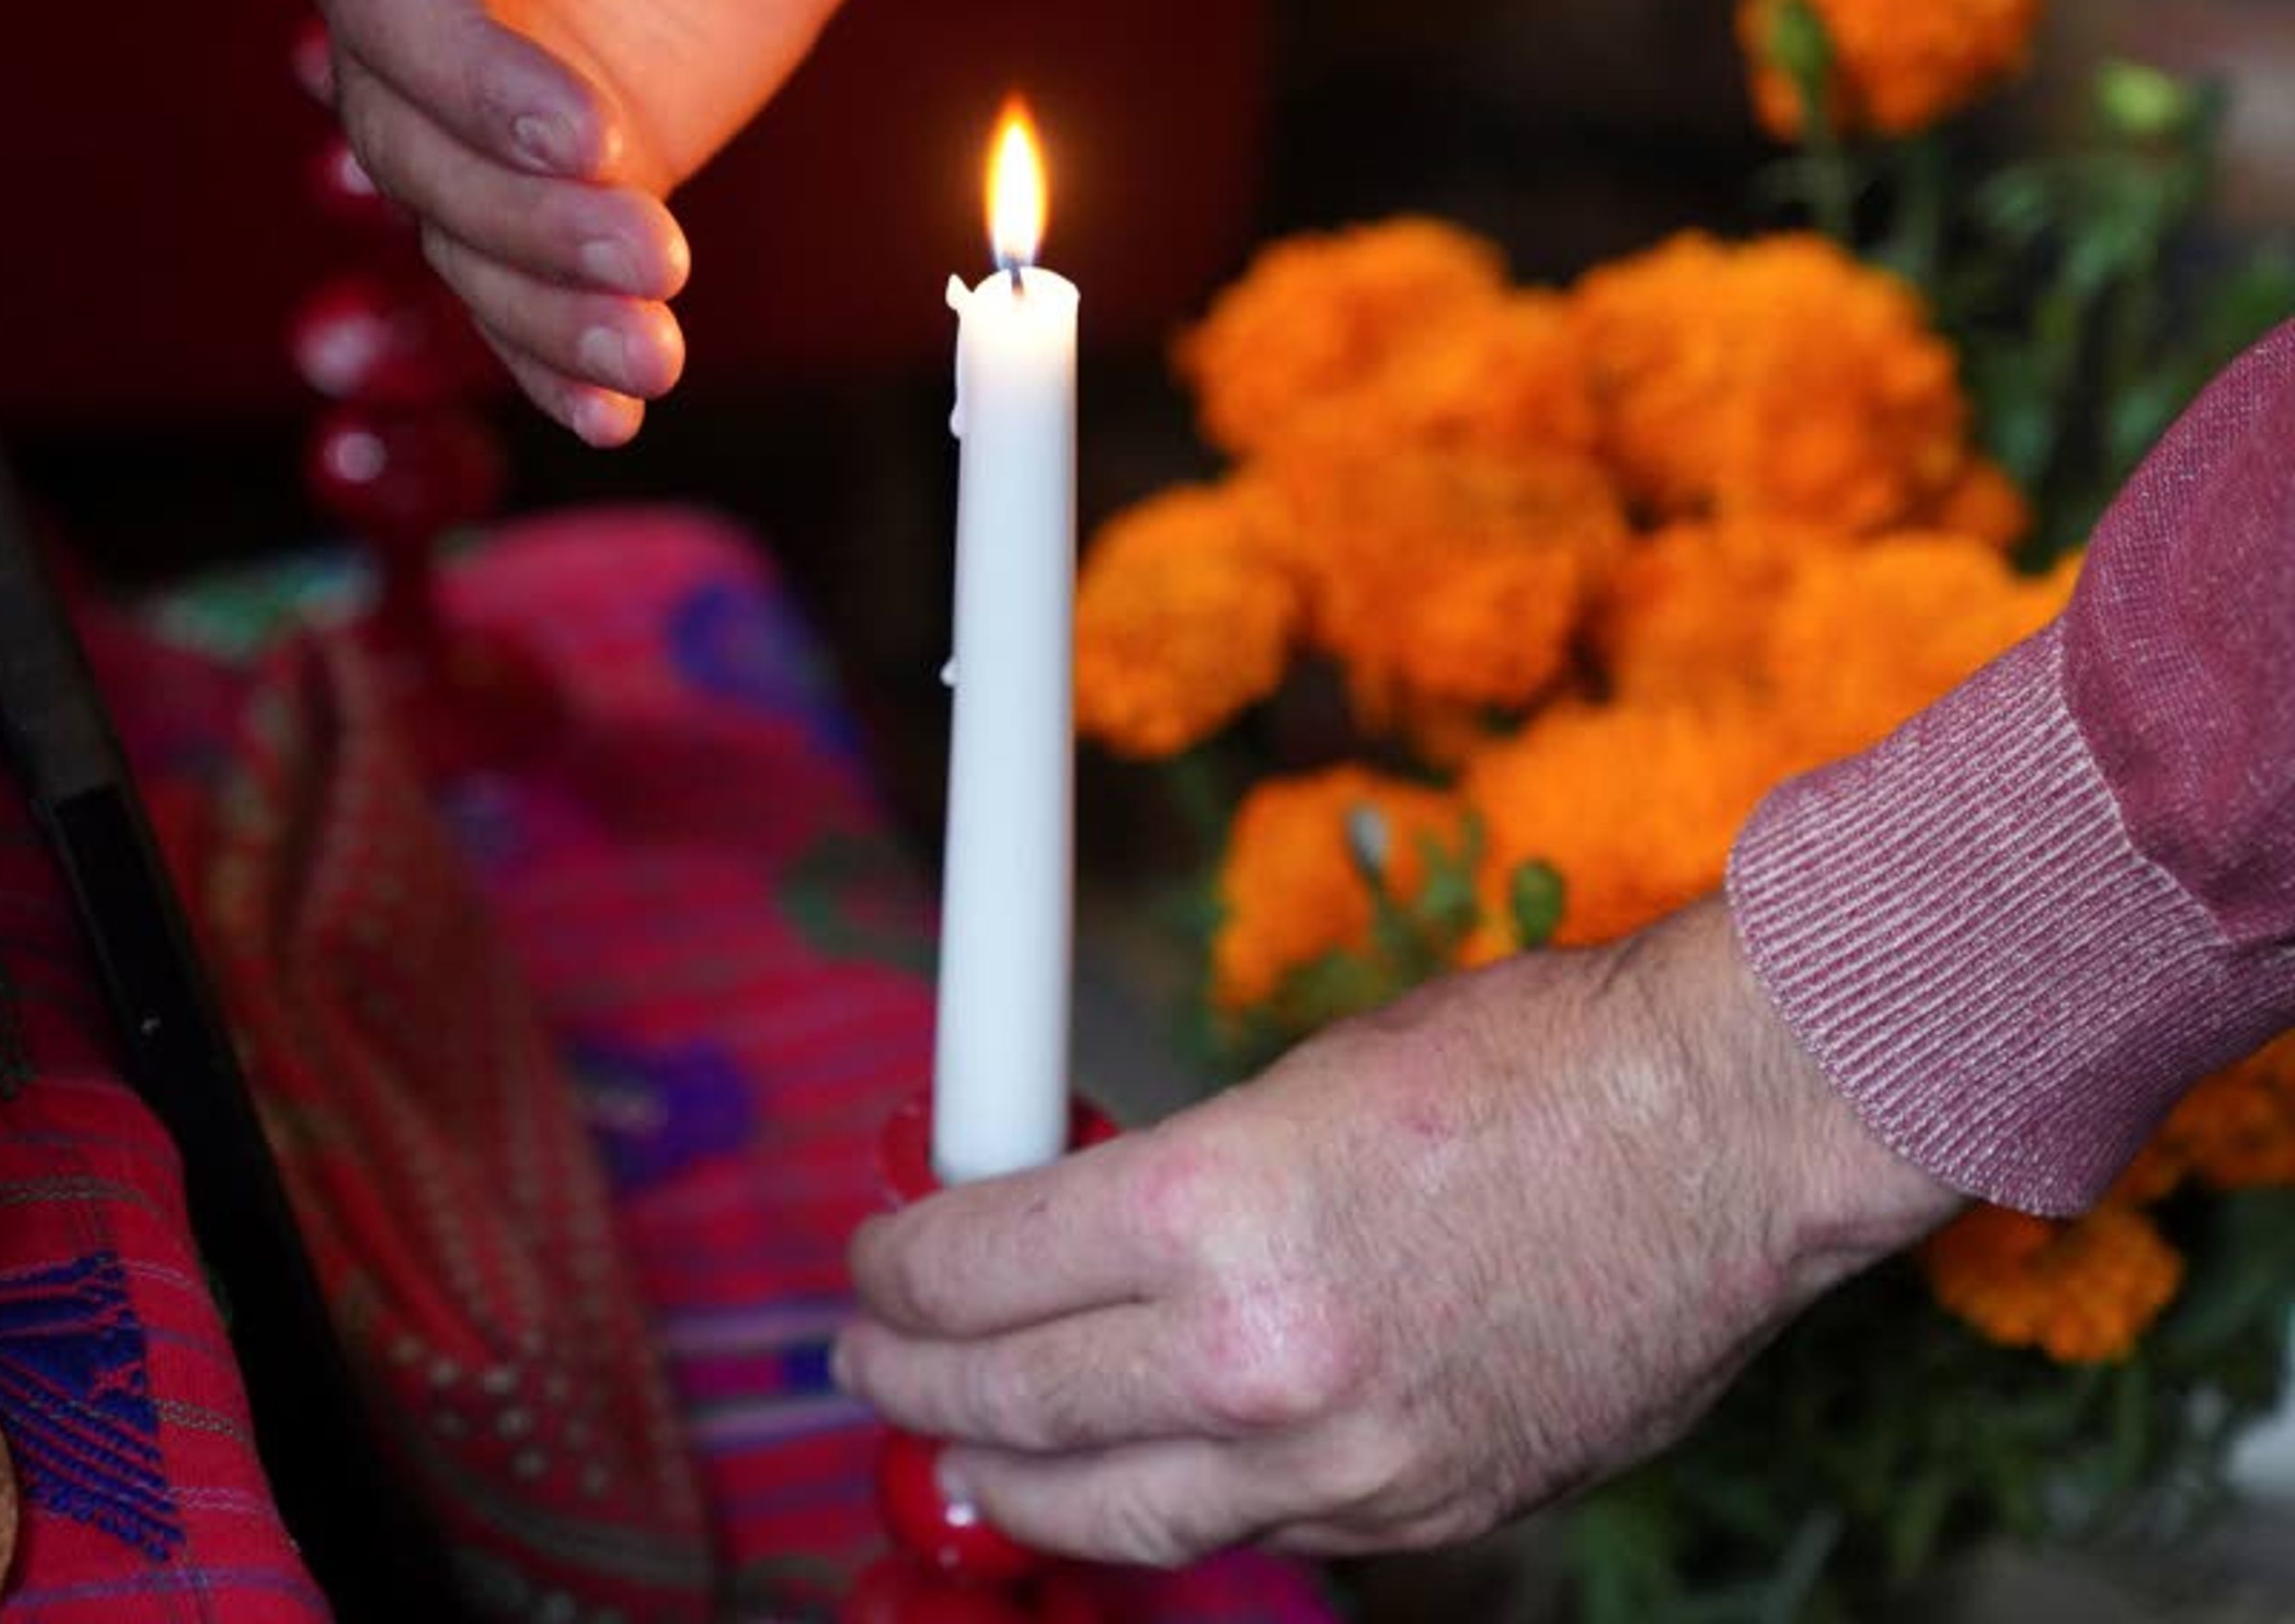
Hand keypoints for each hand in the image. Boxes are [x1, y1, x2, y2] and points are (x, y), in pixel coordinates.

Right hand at [291, 0, 1025, 442]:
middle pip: (407, 133)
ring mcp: (471, 84)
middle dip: (520, 212)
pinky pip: (520, 276)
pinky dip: (556, 355)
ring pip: (458, 226)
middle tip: (653, 255)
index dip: (468, 72)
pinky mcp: (549, 160)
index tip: (588, 129)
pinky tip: (617, 407)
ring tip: (656, 352)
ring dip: (545, 304)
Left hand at [832, 900, 1961, 1561]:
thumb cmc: (1522, 1066)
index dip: (894, 1273)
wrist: (1728, 1136)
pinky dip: (1167, 1505)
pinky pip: (1248, 1530)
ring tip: (958, 1454)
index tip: (871, 1264)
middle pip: (1014, 1407)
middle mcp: (1261, 1356)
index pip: (972, 1273)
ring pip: (1114, 1512)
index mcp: (1213, 1210)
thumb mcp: (1287, 1085)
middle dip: (913, 1385)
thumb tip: (1047, 1228)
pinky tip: (1128, 1475)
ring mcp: (1345, 1458)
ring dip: (1010, 1484)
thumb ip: (1160, 1181)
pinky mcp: (1421, 1512)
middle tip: (868, 1362)